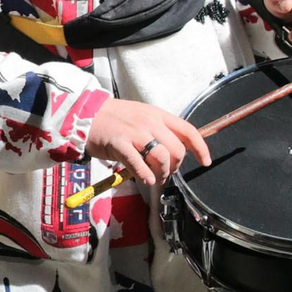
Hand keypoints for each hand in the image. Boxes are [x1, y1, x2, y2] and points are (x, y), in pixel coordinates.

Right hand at [84, 98, 209, 185]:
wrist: (87, 114)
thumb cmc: (115, 118)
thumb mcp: (142, 117)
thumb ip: (159, 130)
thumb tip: (175, 151)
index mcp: (158, 115)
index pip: (188, 131)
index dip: (200, 148)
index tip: (205, 161)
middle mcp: (149, 123)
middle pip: (176, 149)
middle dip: (175, 167)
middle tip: (165, 173)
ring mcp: (134, 133)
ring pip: (161, 157)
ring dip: (162, 173)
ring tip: (155, 177)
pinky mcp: (118, 144)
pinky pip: (137, 163)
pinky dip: (145, 174)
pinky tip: (146, 178)